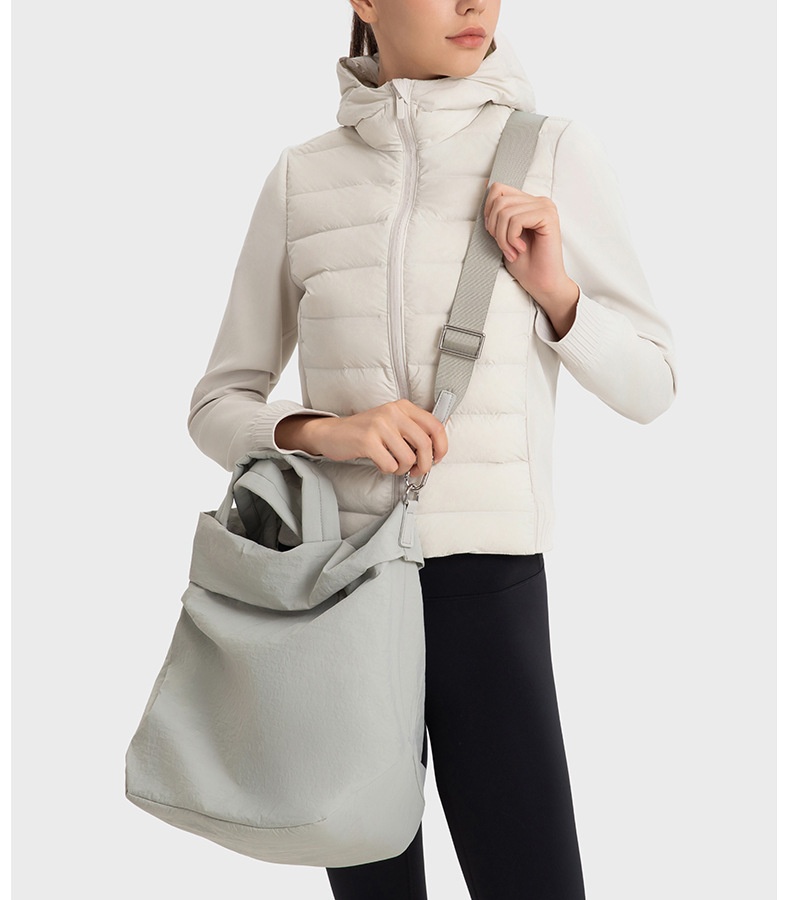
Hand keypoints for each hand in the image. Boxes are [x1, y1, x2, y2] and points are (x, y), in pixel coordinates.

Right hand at [274, 399, 448, 478]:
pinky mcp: (367, 441)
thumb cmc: (366, 432)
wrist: (332, 433)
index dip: (442, 447)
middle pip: (425, 444)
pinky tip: (380, 463)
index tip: (437, 458)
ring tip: (393, 464)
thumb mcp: (393, 423)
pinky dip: (387, 469)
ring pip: (408, 458)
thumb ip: (414, 430)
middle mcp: (393, 412)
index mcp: (403, 407)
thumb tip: (438, 447)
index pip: (435, 426)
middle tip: (415, 471)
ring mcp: (379, 425)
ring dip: (402, 468)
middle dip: (424, 464)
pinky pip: (390, 464)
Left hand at [484, 181, 579, 336]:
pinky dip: (511, 238)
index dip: (488, 210)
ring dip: (502, 237)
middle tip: (504, 246)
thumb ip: (497, 213)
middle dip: (494, 227)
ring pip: (505, 211)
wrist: (541, 283)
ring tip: (512, 251)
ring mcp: (545, 207)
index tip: (494, 233)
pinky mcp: (548, 216)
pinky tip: (520, 249)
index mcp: (527, 202)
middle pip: (498, 200)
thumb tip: (484, 187)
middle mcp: (538, 201)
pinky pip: (516, 220)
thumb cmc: (524, 263)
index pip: (497, 189)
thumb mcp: (503, 234)